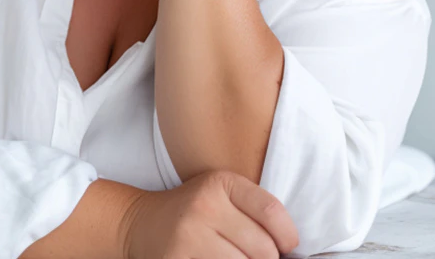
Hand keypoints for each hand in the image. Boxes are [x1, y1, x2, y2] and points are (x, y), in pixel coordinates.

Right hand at [121, 169, 299, 258]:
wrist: (142, 223)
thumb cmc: (194, 212)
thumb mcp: (221, 195)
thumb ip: (254, 211)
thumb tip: (292, 250)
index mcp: (221, 183)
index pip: (272, 211)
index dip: (288, 236)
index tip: (287, 247)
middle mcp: (205, 206)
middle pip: (263, 248)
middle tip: (253, 255)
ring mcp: (189, 235)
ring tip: (234, 257)